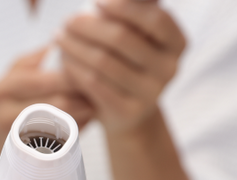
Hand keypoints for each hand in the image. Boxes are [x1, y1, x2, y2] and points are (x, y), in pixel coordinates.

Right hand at [0, 47, 95, 147]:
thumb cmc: (6, 99)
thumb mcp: (13, 73)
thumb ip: (38, 59)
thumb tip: (71, 49)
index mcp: (7, 87)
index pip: (49, 80)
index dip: (76, 76)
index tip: (93, 70)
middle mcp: (8, 113)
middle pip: (60, 105)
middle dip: (85, 96)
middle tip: (101, 89)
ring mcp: (18, 137)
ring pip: (63, 125)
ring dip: (85, 114)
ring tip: (95, 103)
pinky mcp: (28, 153)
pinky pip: (62, 141)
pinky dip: (78, 129)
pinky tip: (83, 120)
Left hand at [56, 0, 185, 133]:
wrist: (129, 112)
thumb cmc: (129, 63)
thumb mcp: (137, 36)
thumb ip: (133, 13)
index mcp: (177, 43)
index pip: (154, 18)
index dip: (124, 7)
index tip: (96, 2)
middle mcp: (169, 68)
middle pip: (122, 38)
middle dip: (89, 26)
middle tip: (67, 21)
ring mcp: (151, 92)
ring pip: (104, 61)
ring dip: (76, 46)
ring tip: (60, 38)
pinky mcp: (128, 111)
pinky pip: (94, 83)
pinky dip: (75, 68)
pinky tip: (64, 60)